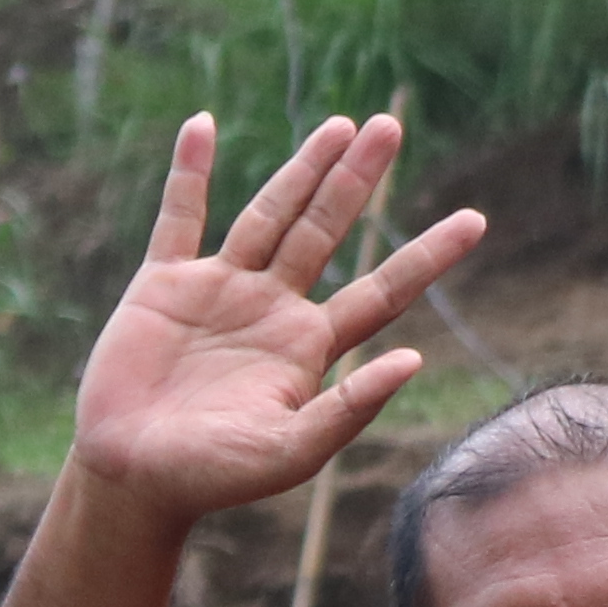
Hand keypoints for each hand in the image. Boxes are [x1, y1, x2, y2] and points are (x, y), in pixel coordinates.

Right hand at [66, 114, 494, 530]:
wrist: (131, 481)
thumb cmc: (211, 478)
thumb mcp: (290, 452)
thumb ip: (349, 408)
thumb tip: (415, 359)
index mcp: (308, 347)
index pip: (381, 290)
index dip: (427, 255)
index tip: (476, 220)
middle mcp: (271, 309)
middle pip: (325, 230)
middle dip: (356, 180)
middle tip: (390, 126)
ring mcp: (218, 291)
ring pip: (269, 214)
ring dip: (302, 168)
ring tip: (340, 124)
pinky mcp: (163, 286)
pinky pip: (179, 218)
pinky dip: (189, 172)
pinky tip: (203, 125)